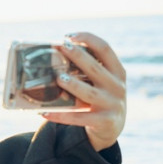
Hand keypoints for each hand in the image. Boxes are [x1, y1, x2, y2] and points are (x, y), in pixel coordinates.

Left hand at [41, 32, 126, 151]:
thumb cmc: (101, 97)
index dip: (88, 39)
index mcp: (117, 72)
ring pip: (89, 93)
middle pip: (95, 68)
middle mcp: (117, 86)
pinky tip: (45, 112)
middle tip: (61, 48)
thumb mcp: (102, 82)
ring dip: (73, 84)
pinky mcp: (105, 121)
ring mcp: (112, 104)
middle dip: (78, 56)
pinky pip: (80, 117)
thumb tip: (54, 56)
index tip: (68, 36)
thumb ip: (89, 70)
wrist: (112, 127)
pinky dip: (61, 115)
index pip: (105, 49)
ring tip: (58, 78)